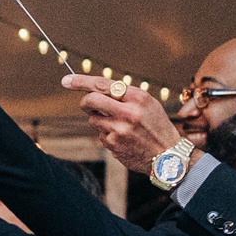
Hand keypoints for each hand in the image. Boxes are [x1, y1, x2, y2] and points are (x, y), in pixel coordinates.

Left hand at [63, 75, 183, 169]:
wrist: (168, 155)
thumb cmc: (156, 126)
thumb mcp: (147, 104)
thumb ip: (124, 96)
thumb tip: (95, 90)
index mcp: (138, 97)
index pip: (103, 84)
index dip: (81, 81)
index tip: (67, 80)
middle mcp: (128, 112)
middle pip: (91, 100)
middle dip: (85, 102)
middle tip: (88, 104)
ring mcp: (119, 129)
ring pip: (93, 119)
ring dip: (99, 120)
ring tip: (119, 125)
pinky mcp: (113, 144)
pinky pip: (100, 135)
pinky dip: (107, 135)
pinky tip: (123, 139)